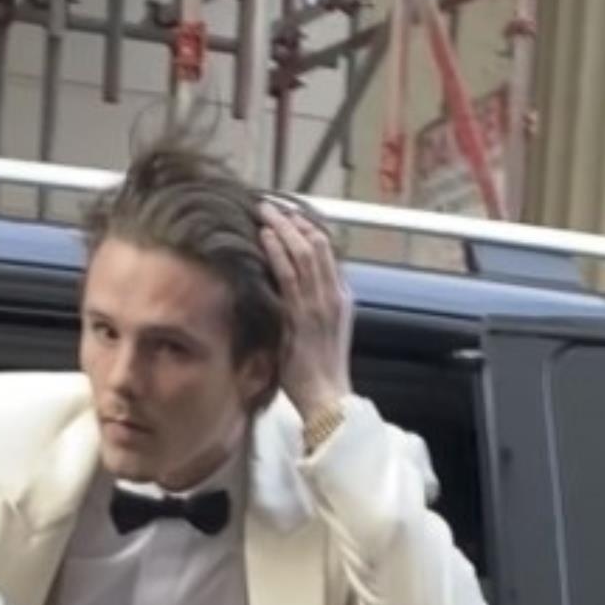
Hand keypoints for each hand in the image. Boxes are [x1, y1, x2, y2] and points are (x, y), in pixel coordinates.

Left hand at [260, 200, 352, 421]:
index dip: (305, 227)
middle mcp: (333, 295)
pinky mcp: (302, 316)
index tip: (286, 214)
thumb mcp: (322, 333)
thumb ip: (311, 308)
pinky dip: (278, 251)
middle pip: (316, 243)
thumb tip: (289, 291)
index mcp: (340, 297)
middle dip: (292, 219)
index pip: (326, 250)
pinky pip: (290, 275)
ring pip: (305, 252)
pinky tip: (266, 235)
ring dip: (283, 227)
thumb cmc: (319, 373)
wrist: (327, 399)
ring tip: (264, 210)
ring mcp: (319, 304)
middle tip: (271, 204)